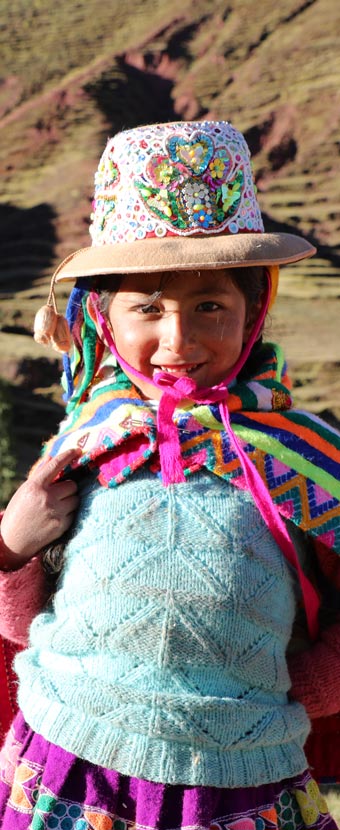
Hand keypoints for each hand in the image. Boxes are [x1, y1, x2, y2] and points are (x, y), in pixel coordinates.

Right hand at [0, 448, 80, 567]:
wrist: (13, 542)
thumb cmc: (18, 512)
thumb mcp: (24, 491)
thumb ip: (40, 475)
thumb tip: (51, 458)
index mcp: (34, 486)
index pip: (55, 465)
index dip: (68, 455)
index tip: (77, 450)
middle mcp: (46, 498)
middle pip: (72, 485)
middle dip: (67, 488)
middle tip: (58, 494)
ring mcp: (55, 512)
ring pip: (76, 499)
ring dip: (70, 500)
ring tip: (56, 507)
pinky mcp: (62, 526)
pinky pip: (75, 513)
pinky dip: (69, 513)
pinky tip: (55, 517)